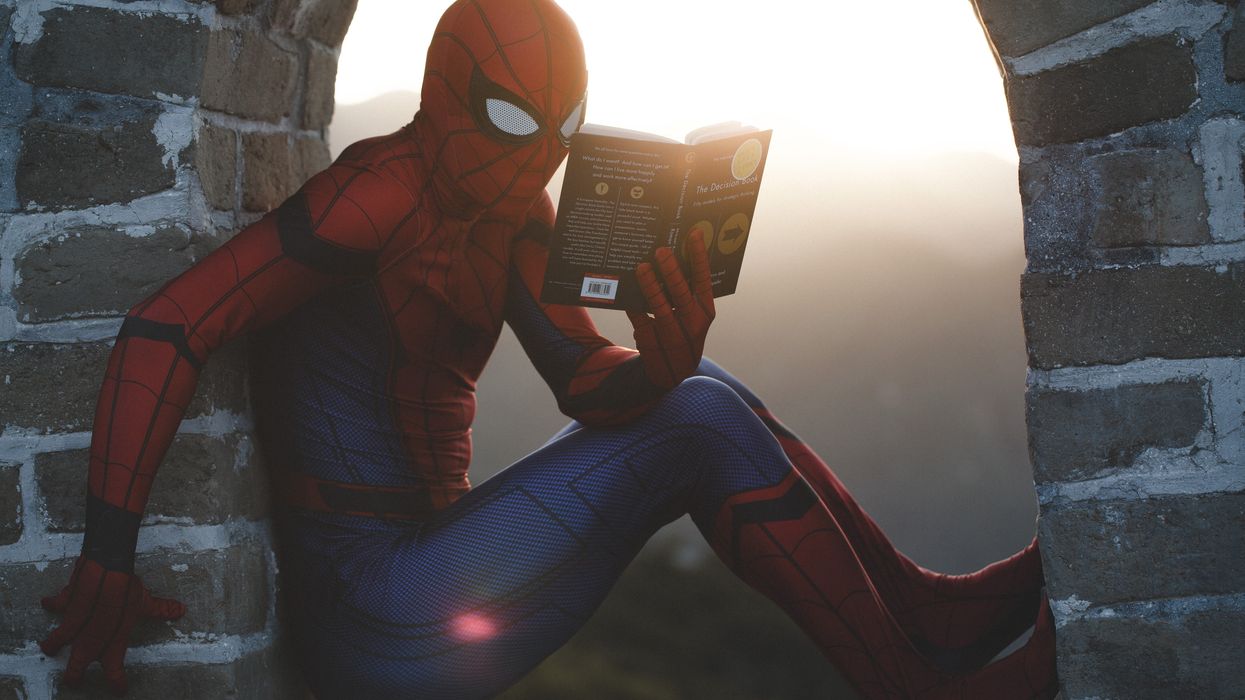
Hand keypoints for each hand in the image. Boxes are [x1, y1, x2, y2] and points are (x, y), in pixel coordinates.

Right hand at [40, 556, 185, 695]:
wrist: (107, 571)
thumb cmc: (127, 589)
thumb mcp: (145, 601)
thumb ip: (160, 609)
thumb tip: (179, 611)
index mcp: (112, 639)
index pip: (113, 666)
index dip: (116, 679)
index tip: (118, 688)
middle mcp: (91, 635)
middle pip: (78, 662)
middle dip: (74, 674)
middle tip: (72, 680)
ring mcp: (75, 621)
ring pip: (59, 638)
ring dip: (53, 643)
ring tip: (48, 648)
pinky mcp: (65, 604)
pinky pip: (57, 604)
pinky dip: (53, 602)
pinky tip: (47, 602)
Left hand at [626, 230, 715, 388]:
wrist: (671, 373)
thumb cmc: (682, 331)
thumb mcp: (692, 315)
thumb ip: (686, 292)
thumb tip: (668, 257)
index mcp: (705, 312)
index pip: (703, 281)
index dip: (700, 257)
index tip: (693, 234)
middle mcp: (692, 325)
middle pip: (682, 295)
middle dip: (672, 272)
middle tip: (661, 251)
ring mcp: (672, 336)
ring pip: (660, 308)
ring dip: (650, 286)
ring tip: (642, 267)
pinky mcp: (651, 344)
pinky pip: (639, 320)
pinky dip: (633, 304)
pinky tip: (626, 289)